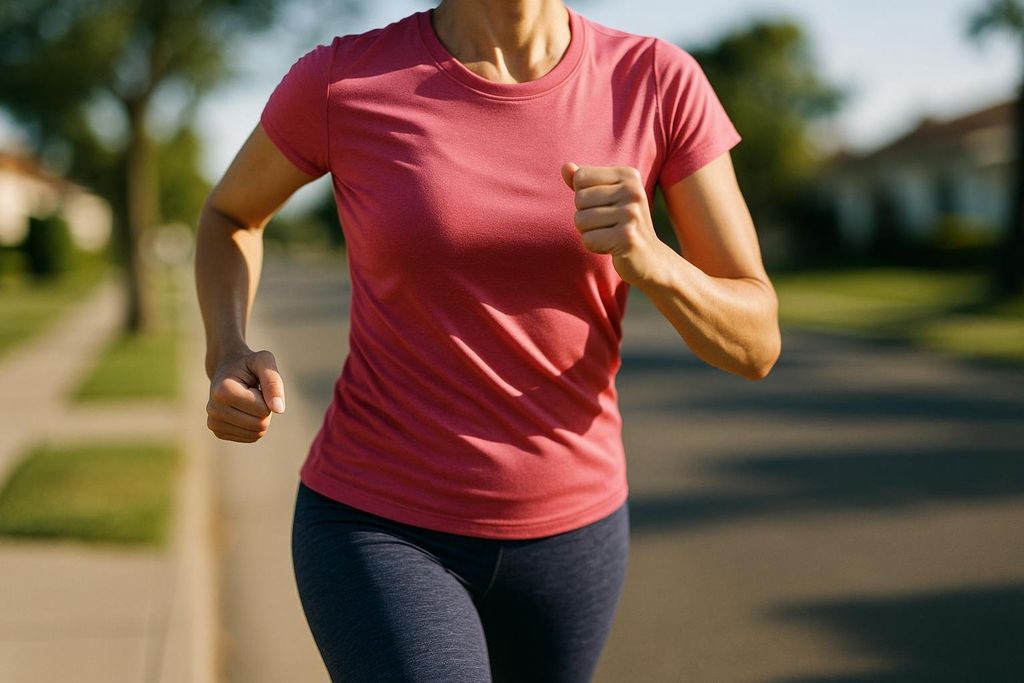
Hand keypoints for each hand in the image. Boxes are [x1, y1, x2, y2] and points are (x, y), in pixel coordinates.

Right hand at [207, 347, 285, 442]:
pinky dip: (254, 425)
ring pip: (256, 434)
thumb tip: (278, 409)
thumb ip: (273, 382)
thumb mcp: (264, 361)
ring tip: (248, 401)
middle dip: (265, 409)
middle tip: (253, 393)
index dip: (267, 397)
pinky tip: (243, 410)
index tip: (253, 384)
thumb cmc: (249, 364)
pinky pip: (250, 438)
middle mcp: (213, 409)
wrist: (226, 369)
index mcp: (223, 391)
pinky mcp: (218, 432)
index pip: (263, 410)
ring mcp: (213, 423)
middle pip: (260, 425)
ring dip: (260, 417)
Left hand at [561, 162, 671, 286]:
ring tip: (609, 235)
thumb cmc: (623, 224)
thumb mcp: (606, 198)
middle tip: (608, 225)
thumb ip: (585, 182)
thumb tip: (565, 167)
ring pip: (580, 220)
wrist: (650, 258)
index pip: (581, 177)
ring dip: (589, 232)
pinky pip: (588, 240)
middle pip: (579, 199)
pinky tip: (612, 247)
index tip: (604, 206)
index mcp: (629, 175)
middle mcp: (632, 191)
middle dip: (585, 216)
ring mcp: (631, 214)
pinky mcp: (627, 238)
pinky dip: (595, 247)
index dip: (584, 196)